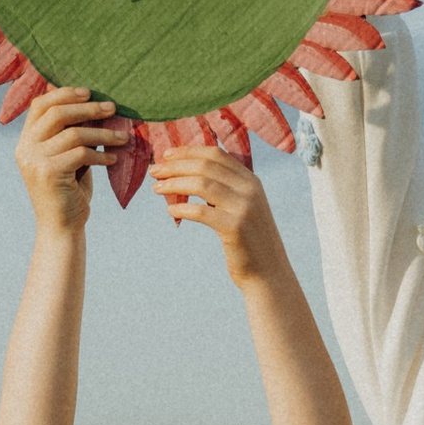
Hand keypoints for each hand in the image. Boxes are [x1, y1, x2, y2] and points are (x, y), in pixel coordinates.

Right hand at [15, 86, 125, 231]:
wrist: (61, 228)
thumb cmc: (69, 191)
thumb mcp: (67, 158)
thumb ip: (70, 134)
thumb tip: (91, 103)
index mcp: (26, 141)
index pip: (40, 105)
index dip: (64, 94)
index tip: (89, 93)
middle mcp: (25, 148)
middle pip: (57, 113)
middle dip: (88, 108)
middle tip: (112, 108)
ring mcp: (35, 161)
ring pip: (74, 134)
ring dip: (103, 133)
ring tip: (123, 137)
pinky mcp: (49, 173)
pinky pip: (81, 154)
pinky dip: (101, 154)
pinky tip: (113, 158)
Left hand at [152, 144, 276, 282]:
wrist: (268, 273)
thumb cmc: (248, 241)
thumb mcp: (242, 208)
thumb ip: (224, 190)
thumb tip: (187, 176)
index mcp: (250, 180)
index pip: (216, 154)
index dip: (188, 151)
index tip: (167, 155)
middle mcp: (249, 189)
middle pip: (205, 165)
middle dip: (175, 166)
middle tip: (154, 171)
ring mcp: (243, 207)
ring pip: (201, 184)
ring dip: (174, 183)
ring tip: (156, 188)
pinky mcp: (235, 227)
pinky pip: (201, 211)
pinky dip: (182, 208)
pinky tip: (170, 211)